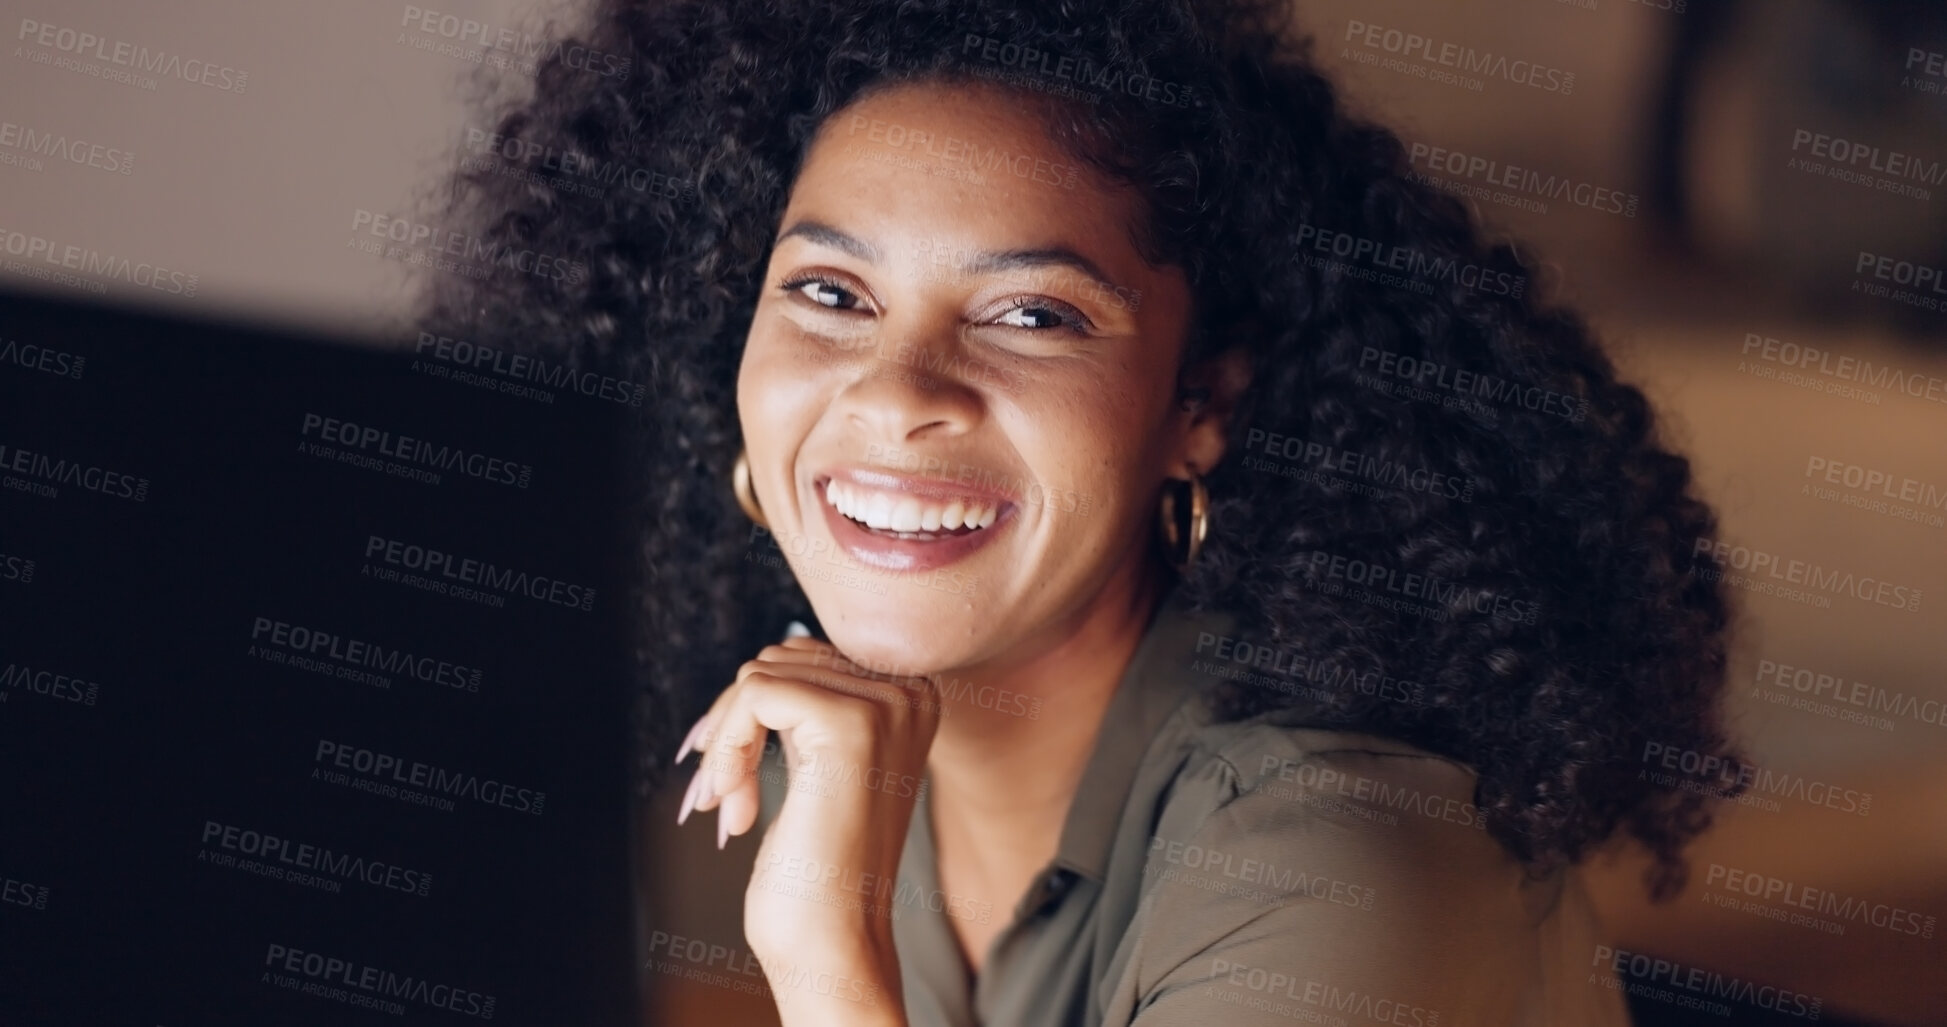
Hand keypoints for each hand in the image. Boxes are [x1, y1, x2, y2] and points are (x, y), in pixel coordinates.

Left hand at [674, 633, 941, 1026]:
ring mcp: (887, 705)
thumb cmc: (817, 868)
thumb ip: (811, 708)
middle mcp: (910, 692)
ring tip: (735, 803)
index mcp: (911, 697)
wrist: (832, 941)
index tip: (728, 771)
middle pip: (778, 660)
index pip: (803, 656)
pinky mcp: (851, 723)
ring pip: (759, 676)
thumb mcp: (821, 765)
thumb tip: (766, 661)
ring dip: (726, 743)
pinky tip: (737, 802)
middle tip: (727, 796)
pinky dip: (728, 748)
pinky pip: (754, 694)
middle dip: (734, 728)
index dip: (750, 712)